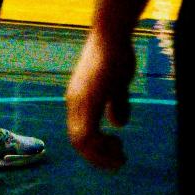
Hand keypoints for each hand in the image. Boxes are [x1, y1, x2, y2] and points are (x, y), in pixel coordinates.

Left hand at [66, 27, 135, 169]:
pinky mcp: (89, 99)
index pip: (79, 134)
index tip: (116, 150)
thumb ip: (116, 103)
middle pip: (78, 141)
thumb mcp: (117, 84)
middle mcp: (75, 101)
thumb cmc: (115, 54)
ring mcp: (80, 100)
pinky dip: (101, 147)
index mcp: (79, 98)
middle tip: (119, 161)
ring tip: (120, 158)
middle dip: (98, 157)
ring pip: (81, 141)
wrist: (111, 33)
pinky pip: (88, 134)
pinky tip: (118, 147)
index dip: (95, 148)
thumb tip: (117, 124)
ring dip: (100, 156)